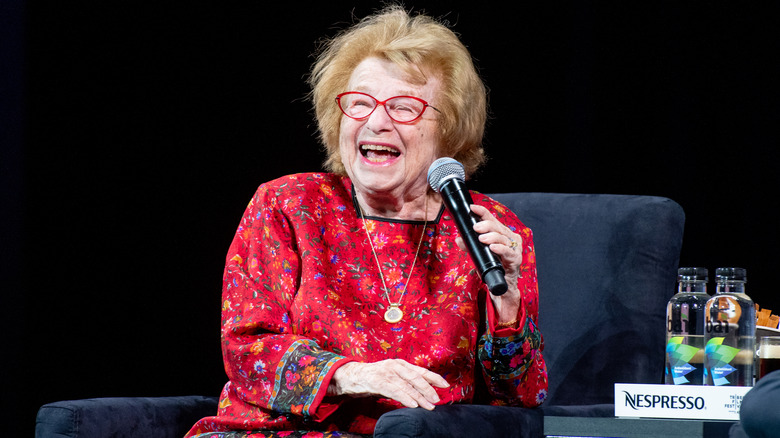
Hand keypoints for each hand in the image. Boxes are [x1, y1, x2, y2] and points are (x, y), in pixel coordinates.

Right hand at [327, 359, 448, 409]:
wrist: (352, 376)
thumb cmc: (374, 378)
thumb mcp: (392, 377)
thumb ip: (405, 382)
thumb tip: (423, 392)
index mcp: (400, 364)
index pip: (421, 370)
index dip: (434, 377)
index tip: (446, 385)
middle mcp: (395, 365)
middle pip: (416, 377)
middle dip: (428, 389)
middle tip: (437, 400)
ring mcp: (386, 372)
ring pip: (406, 385)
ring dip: (419, 397)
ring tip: (428, 406)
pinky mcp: (377, 380)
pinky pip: (394, 390)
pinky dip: (405, 397)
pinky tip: (412, 405)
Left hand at [455, 204, 522, 321]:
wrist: (502, 284)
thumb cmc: (493, 265)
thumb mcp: (478, 253)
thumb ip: (469, 245)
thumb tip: (459, 239)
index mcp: (502, 233)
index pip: (492, 219)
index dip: (482, 212)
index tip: (472, 208)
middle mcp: (510, 238)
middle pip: (498, 227)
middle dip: (486, 225)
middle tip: (476, 228)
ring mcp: (514, 248)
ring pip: (503, 238)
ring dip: (492, 237)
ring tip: (482, 239)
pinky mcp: (516, 259)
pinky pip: (509, 252)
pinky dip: (500, 249)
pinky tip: (493, 248)